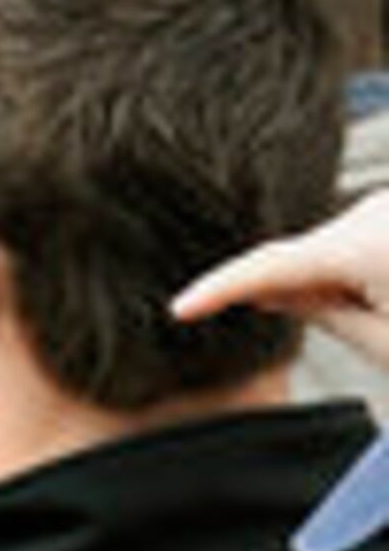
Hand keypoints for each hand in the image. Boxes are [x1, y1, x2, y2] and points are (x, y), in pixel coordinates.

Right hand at [175, 189, 388, 369]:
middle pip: (303, 260)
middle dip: (308, 295)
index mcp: (371, 244)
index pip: (272, 267)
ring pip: (329, 253)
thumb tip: (274, 293)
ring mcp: (387, 207)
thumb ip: (320, 314)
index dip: (220, 289)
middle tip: (363, 331)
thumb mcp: (385, 343)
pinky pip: (355, 241)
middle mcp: (378, 211)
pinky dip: (360, 270)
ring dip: (341, 285)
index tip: (182, 307)